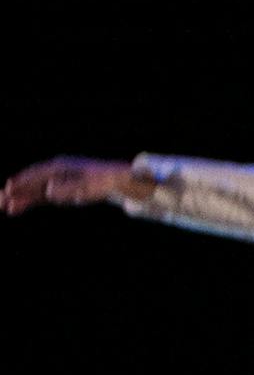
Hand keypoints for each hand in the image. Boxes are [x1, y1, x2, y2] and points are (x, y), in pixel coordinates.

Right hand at [3, 157, 141, 214]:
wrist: (120, 182)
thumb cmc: (110, 181)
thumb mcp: (95, 186)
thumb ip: (73, 188)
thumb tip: (48, 191)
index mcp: (66, 166)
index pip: (41, 173)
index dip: (26, 181)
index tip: (11, 188)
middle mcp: (58, 171)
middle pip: (35, 181)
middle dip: (19, 190)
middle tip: (2, 200)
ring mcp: (58, 181)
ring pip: (36, 190)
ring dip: (21, 198)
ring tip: (5, 207)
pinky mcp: (60, 190)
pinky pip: (41, 196)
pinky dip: (30, 202)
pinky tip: (17, 209)